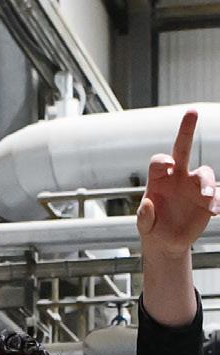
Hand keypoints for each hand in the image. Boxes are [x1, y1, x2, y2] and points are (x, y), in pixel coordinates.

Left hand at [138, 110, 217, 256]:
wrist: (167, 243)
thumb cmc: (152, 229)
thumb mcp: (144, 226)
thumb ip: (144, 216)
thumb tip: (147, 204)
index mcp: (159, 180)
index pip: (159, 162)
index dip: (163, 160)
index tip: (169, 164)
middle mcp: (178, 177)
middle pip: (183, 148)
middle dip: (187, 129)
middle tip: (192, 111)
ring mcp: (195, 186)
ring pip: (205, 174)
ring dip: (208, 184)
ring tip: (208, 198)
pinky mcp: (208, 198)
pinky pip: (217, 194)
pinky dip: (218, 200)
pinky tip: (215, 210)